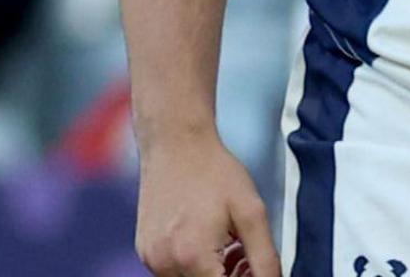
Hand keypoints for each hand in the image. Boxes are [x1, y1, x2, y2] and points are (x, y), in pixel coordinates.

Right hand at [134, 132, 279, 276]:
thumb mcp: (251, 212)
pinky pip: (172, 272)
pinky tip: (210, 240)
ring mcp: (150, 259)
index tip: (252, 267)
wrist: (175, 145)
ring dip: (212, 273)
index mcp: (192, 258)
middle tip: (245, 254)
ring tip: (229, 243)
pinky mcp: (144, 251)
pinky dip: (194, 265)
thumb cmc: (214, 173)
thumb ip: (264, 256)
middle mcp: (164, 264)